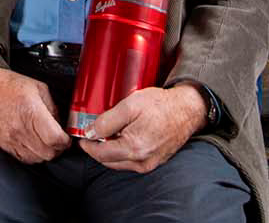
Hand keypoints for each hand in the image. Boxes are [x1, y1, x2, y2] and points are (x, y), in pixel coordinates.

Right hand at [0, 66, 69, 163]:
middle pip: (49, 153)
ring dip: (45, 152)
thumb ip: (53, 107)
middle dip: (57, 148)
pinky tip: (33, 143)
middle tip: (57, 139)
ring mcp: (11, 139)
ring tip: (44, 140)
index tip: (66, 137)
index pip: (55, 139)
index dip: (65, 141)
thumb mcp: (38, 87)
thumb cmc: (8, 85)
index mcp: (31, 112)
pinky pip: (25, 159)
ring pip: (38, 159)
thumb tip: (61, 124)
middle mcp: (20, 128)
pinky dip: (33, 154)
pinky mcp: (4, 145)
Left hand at [78, 84, 207, 173]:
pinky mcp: (155, 161)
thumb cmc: (161, 105)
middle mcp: (142, 161)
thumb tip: (90, 132)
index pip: (101, 154)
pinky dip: (122, 152)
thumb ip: (107, 121)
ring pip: (120, 162)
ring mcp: (150, 163)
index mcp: (134, 148)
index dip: (88, 145)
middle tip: (90, 134)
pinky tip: (121, 138)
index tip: (81, 137)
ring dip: (109, 151)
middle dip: (97, 148)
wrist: (187, 110)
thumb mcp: (129, 106)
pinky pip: (131, 161)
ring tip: (105, 134)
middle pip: (109, 160)